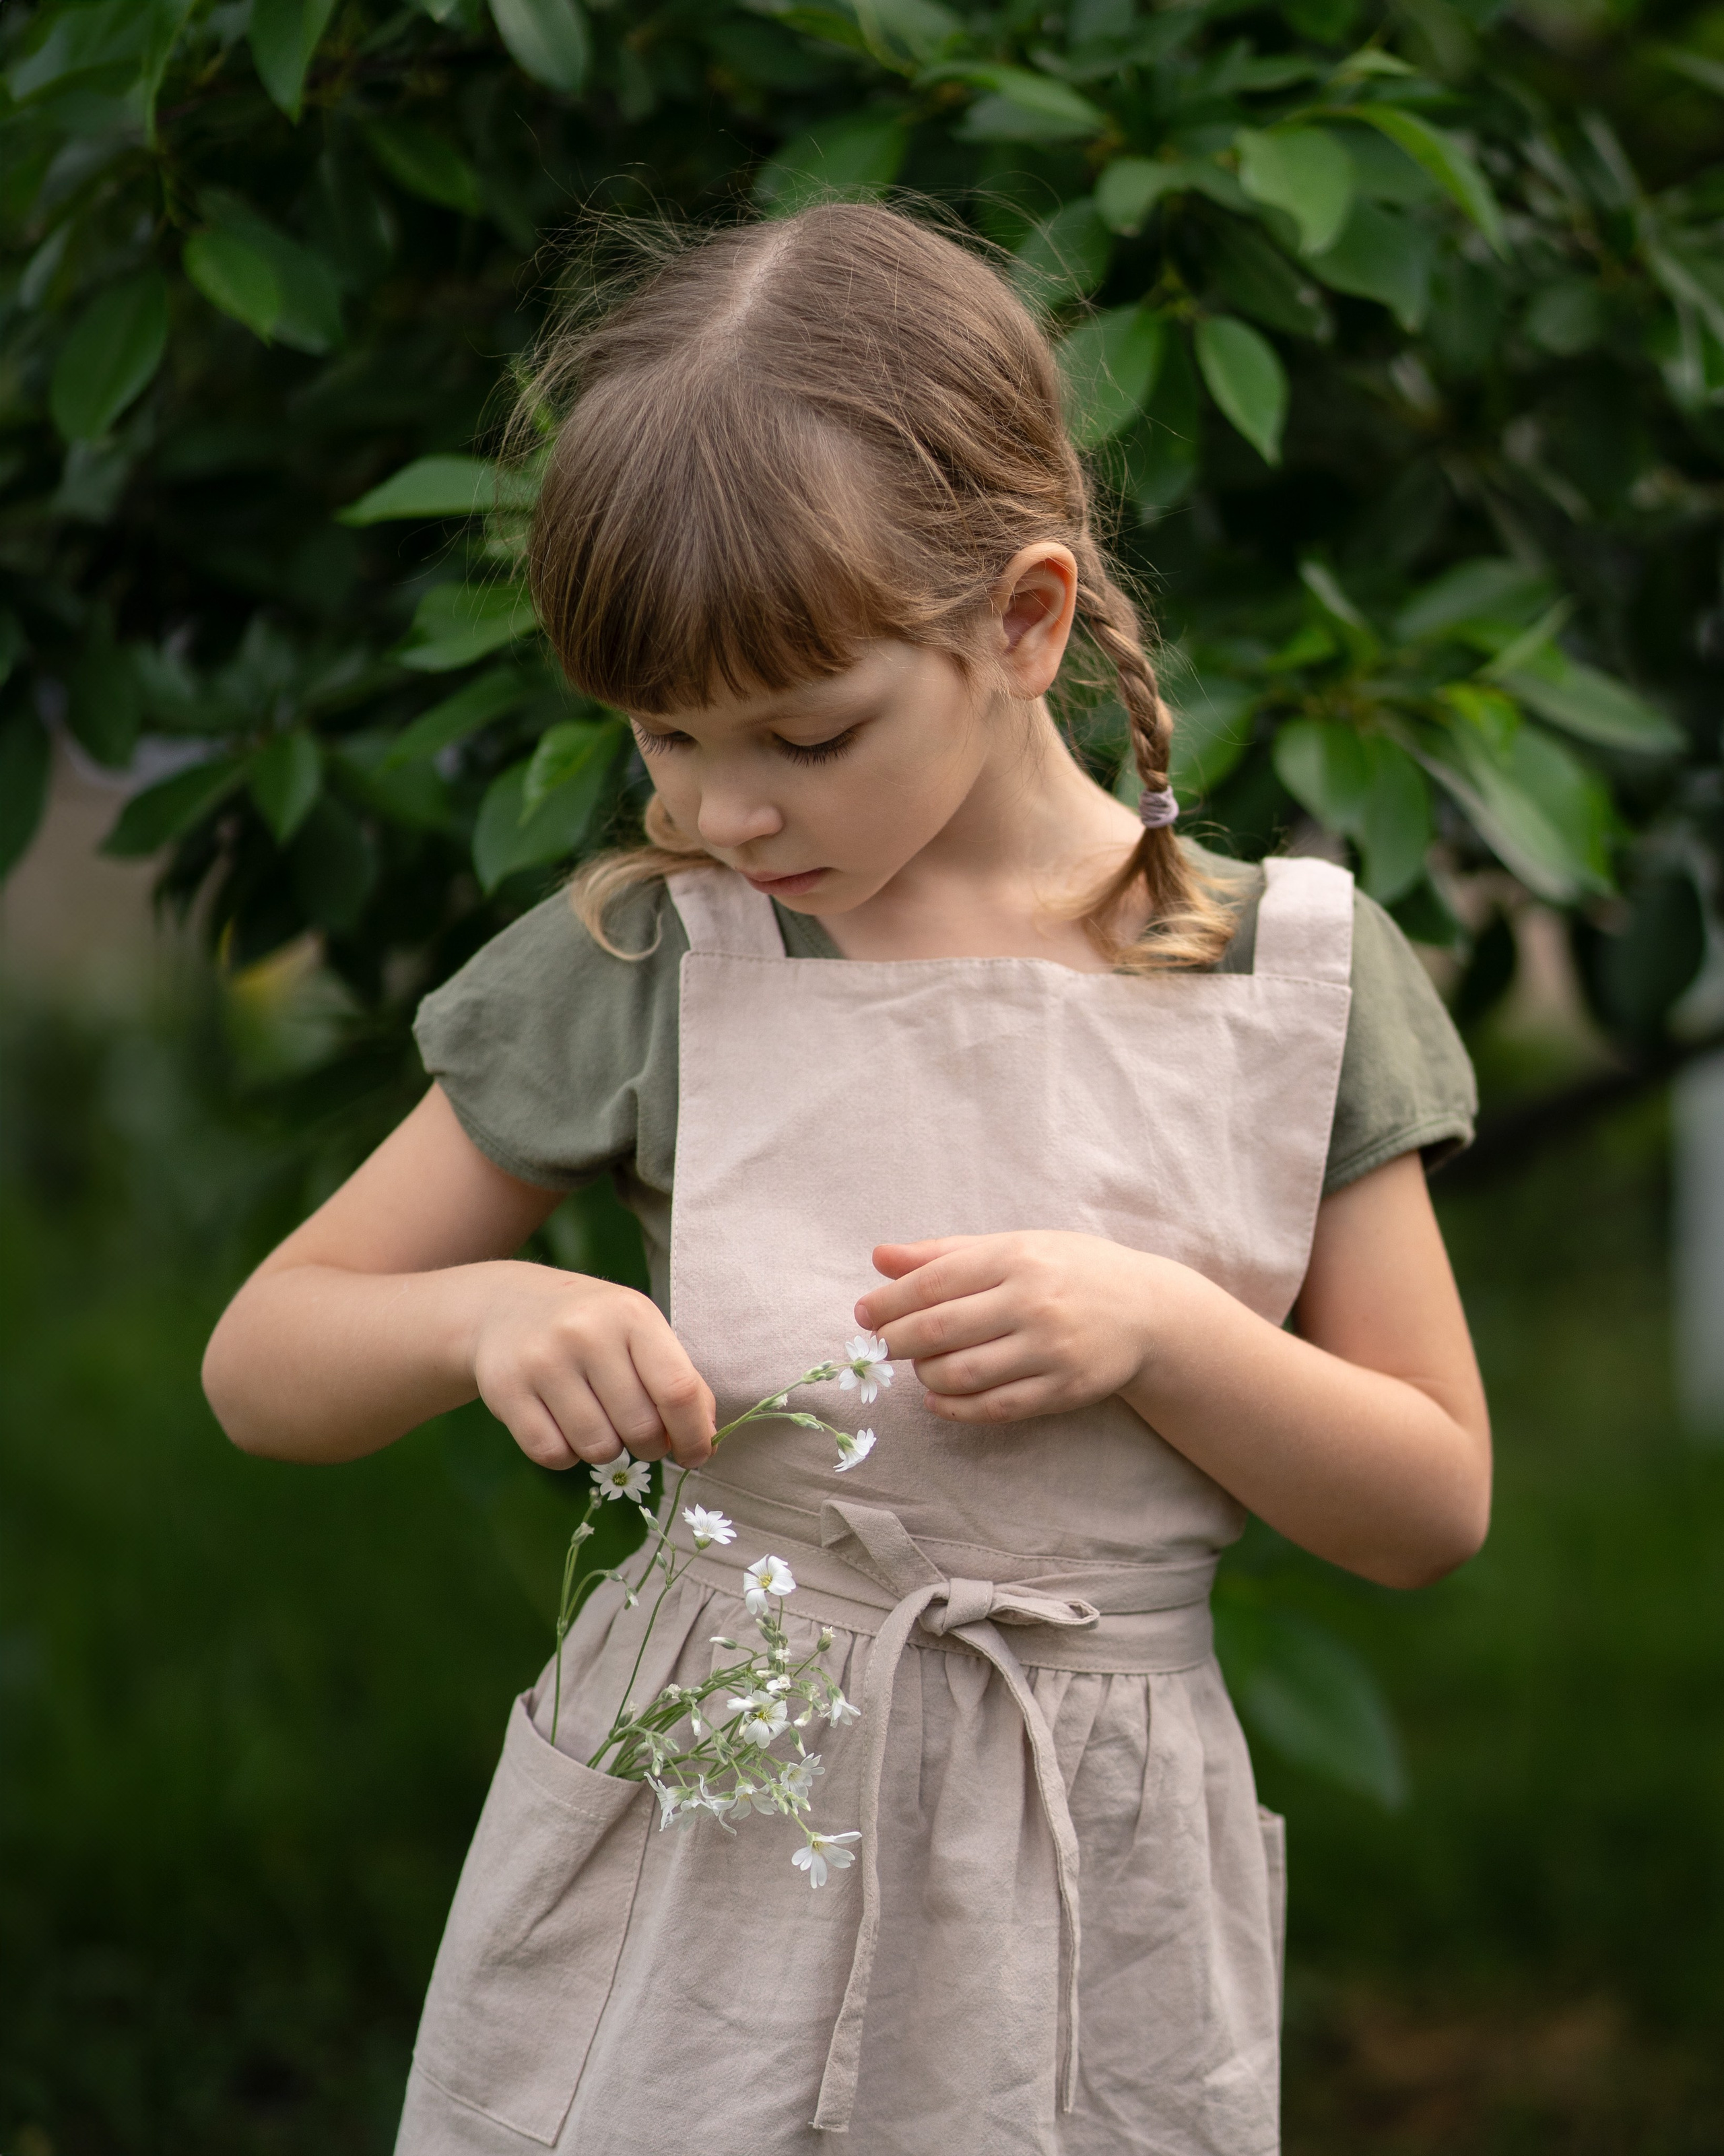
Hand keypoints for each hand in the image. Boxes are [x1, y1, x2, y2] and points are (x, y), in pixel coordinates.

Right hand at [469, 1262, 715, 1469]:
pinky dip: (567, 1454)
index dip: (693, 1435)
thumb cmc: (591, 1325)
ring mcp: (542, 1361)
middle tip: (639, 1433)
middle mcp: (586, 1333)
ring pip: (598, 1448)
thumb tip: (705, 1440)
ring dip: (606, 1450)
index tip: (696, 1456)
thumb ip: (678, 1379)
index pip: (677, 1390)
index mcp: (631, 1314)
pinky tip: (563, 1426)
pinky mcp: (506, 1390)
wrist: (505, 1305)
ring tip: (597, 1420)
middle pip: (640, 1428)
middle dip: (649, 1446)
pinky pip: (553, 1454)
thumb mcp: (640, 1331)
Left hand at [855, 1232, 1174, 1424]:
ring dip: (925, 1374)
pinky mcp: (1064, 1390)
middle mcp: (1033, 1301)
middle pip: (940, 1328)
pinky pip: (994, 1408)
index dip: (890, 1301)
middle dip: (897, 1340)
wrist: (1148, 1310)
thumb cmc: (1069, 1270)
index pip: (934, 1282)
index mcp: (1017, 1257)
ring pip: (962, 1373)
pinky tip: (938, 1398)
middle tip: (880, 1346)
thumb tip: (879, 1257)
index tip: (865, 1314)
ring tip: (919, 1366)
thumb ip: (945, 1253)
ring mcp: (1051, 1349)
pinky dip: (955, 1408)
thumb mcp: (1014, 1246)